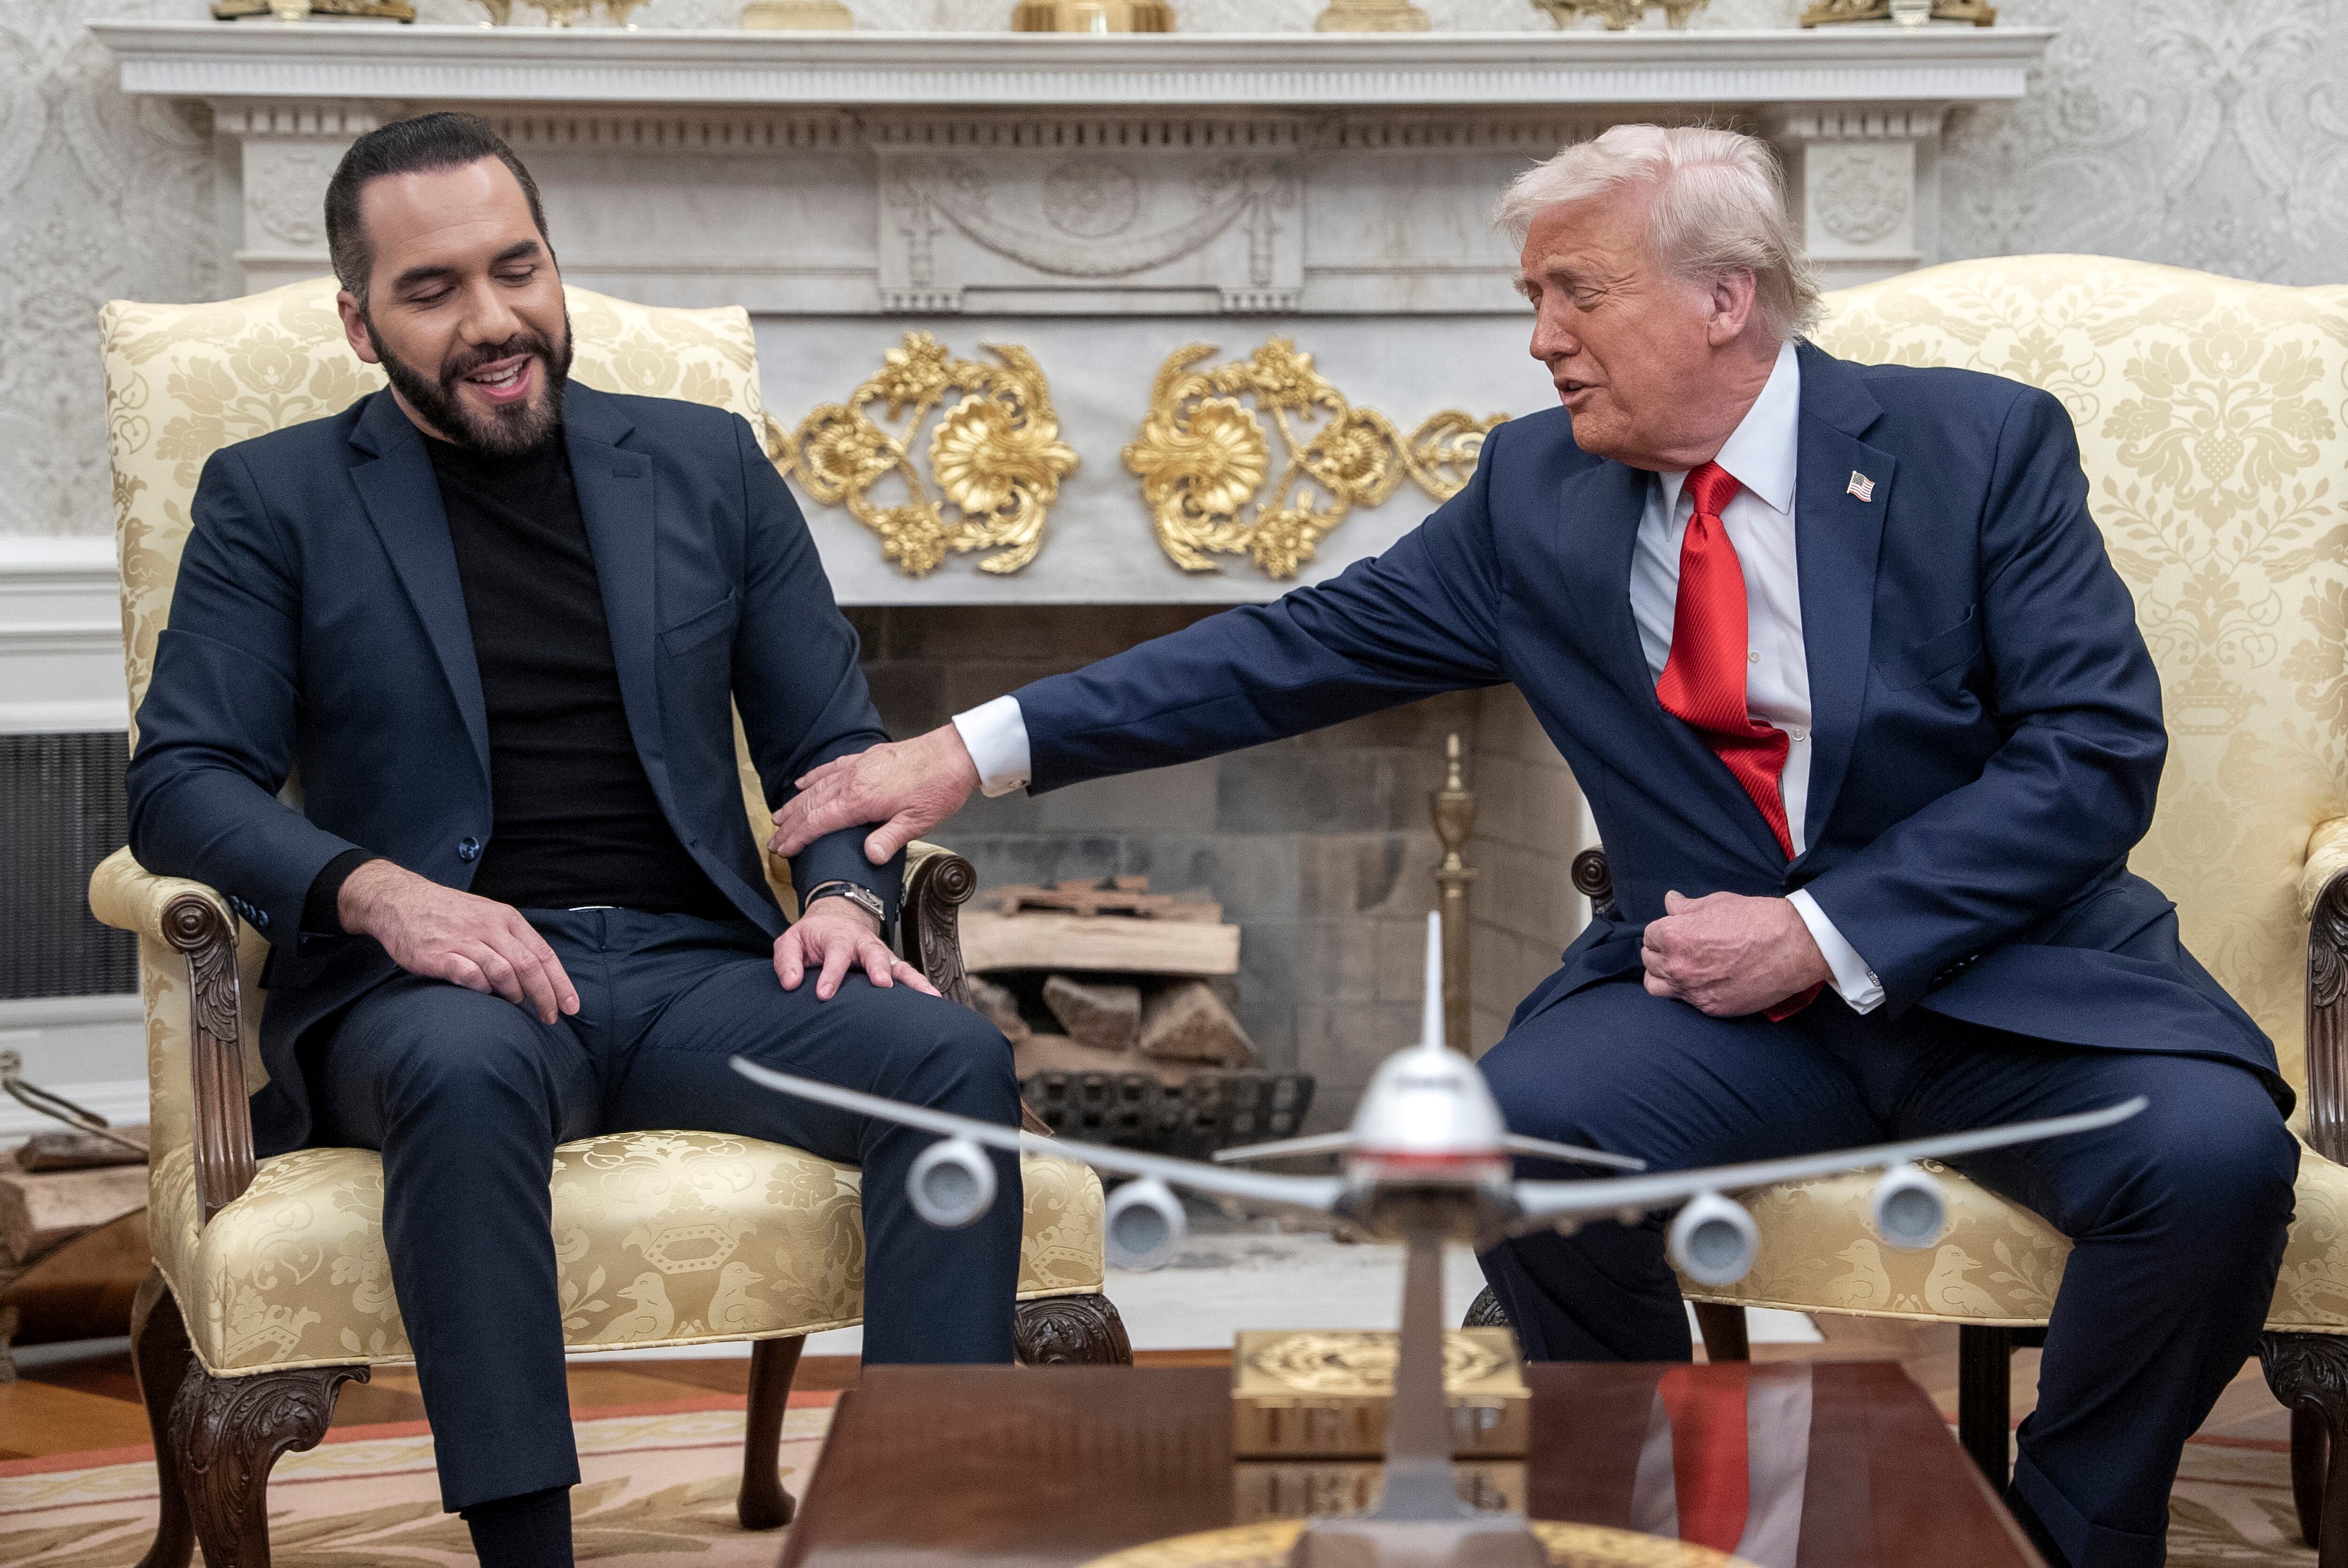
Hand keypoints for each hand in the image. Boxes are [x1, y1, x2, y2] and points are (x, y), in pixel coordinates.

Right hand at [338, 859, 578, 1023]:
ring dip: (515, 994)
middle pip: (528, 966)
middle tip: (551, 1018)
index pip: (543, 954)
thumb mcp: (488, 916)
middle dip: (545, 996)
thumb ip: (513, 941)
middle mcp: (489, 928)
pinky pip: (469, 976)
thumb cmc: (450, 914)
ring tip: (515, 1004)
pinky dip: (482, 989)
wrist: (401, 900)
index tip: (572, 1007)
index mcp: (506, 919)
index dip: (561, 983)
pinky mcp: (439, 955)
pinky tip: (484, 994)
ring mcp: (463, 941)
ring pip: (503, 972)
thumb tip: (540, 975)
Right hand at [769, 724, 980, 865]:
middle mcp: (853, 781)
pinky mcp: (866, 758)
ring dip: (796, 803)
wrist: (954, 754)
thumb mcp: (917, 822)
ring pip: (817, 786)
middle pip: (811, 805)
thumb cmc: (938, 788)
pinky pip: (831, 767)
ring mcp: (858, 767)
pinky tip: (802, 782)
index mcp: (862, 800)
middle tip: (773, 840)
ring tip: (779, 816)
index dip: (798, 837)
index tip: (782, 849)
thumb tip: (868, 856)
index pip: (818, 822)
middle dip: (790, 824)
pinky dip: (813, 776)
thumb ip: (889, 839)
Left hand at [775, 896, 940, 1000]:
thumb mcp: (791, 941)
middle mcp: (863, 943)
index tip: (824, 994)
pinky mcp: (890, 964)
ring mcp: (880, 954)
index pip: (835, 954)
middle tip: (883, 984)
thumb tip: (791, 983)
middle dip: (879, 968)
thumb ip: (787, 960)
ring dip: (912, 979)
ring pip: (898, 964)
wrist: (835, 919)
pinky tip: (933, 999)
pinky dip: (921, 985)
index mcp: (837, 936)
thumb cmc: (812, 936)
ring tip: (927, 996)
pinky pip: (908, 974)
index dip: (831, 974)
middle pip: (874, 953)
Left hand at [1641, 890, 1831, 1017]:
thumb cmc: (1758, 920)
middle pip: (1649, 961)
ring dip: (1662, 975)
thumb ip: (1687, 907)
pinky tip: (1703, 981)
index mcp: (1675, 936)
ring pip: (1657, 986)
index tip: (1673, 930)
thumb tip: (1670, 902)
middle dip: (1660, 951)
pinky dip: (1689, 991)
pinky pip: (1685, 1001)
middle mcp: (1678, 966)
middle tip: (1677, 947)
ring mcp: (1693, 990)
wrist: (1793, 947)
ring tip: (1678, 967)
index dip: (1662, 930)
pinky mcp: (1711, 1007)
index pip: (1649, 935)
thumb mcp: (1718, 903)